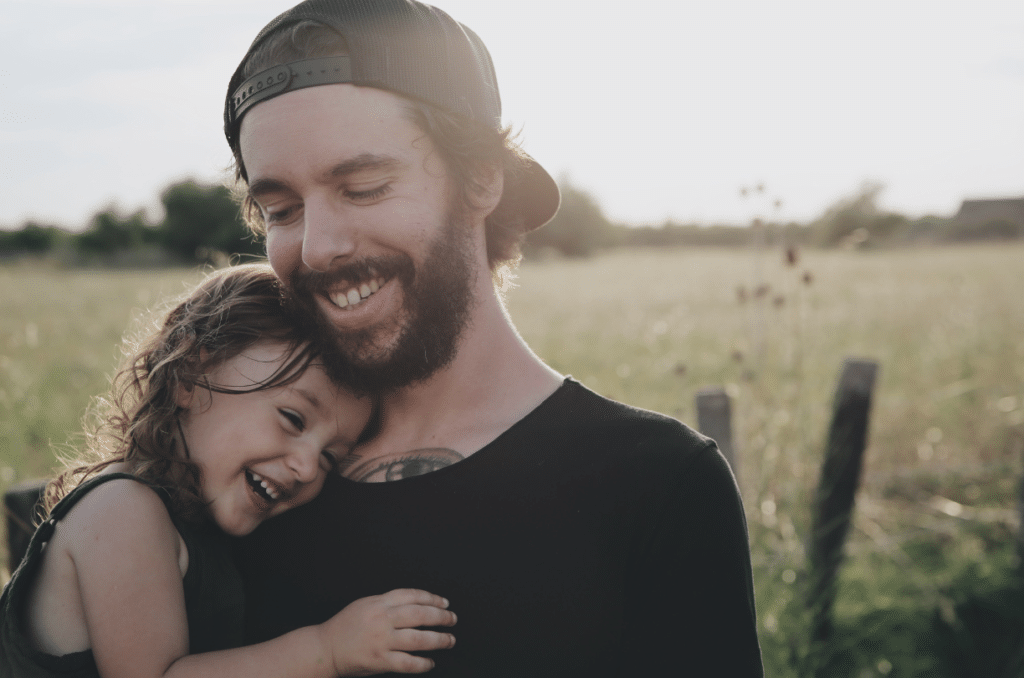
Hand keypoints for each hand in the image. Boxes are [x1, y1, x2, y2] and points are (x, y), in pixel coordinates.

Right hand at [317, 589, 456, 675]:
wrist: (325, 649)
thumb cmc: (345, 627)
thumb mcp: (365, 604)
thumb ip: (388, 602)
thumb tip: (416, 603)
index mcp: (379, 602)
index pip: (413, 596)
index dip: (432, 598)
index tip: (444, 603)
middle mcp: (382, 619)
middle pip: (420, 614)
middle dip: (441, 617)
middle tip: (452, 620)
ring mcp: (381, 640)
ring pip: (418, 638)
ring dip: (439, 640)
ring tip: (449, 640)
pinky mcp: (379, 660)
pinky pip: (408, 662)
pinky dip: (422, 663)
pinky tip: (430, 662)